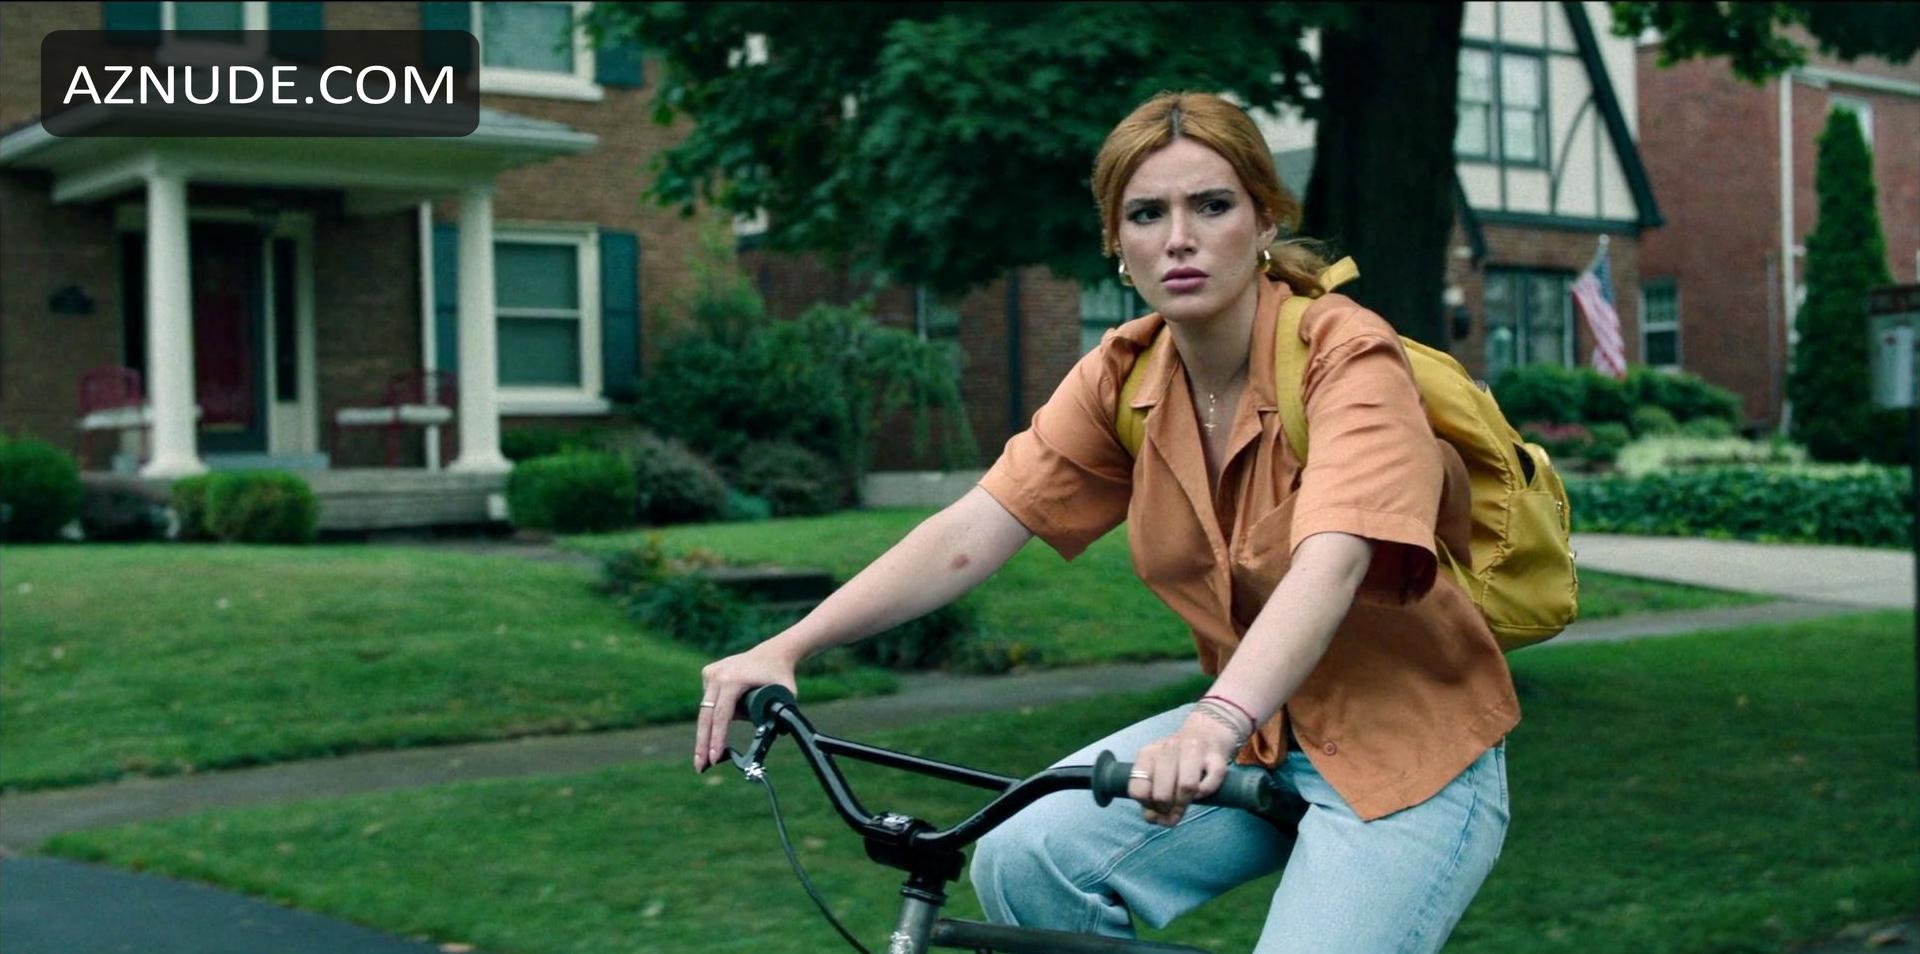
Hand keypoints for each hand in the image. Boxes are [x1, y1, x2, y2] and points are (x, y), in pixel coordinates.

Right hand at [694, 644, 798, 772]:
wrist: (775, 652)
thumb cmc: (781, 676)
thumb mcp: (785, 697)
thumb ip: (780, 717)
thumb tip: (772, 739)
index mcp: (733, 681)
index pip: (721, 716)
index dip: (717, 739)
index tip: (713, 758)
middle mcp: (717, 676)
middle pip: (706, 717)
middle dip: (702, 745)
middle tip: (699, 767)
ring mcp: (711, 673)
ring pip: (708, 710)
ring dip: (713, 729)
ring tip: (732, 729)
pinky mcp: (709, 672)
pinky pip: (710, 700)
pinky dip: (717, 711)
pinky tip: (737, 704)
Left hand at [1125, 709, 1244, 826]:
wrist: (1209, 730)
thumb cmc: (1179, 757)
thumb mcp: (1158, 770)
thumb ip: (1151, 794)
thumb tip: (1152, 819)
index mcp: (1148, 754)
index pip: (1138, 790)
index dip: (1147, 807)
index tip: (1154, 809)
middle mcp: (1169, 748)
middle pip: (1161, 793)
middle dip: (1166, 811)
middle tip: (1172, 813)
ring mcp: (1194, 750)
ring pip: (1186, 787)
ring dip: (1185, 804)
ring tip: (1185, 806)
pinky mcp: (1216, 757)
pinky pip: (1209, 784)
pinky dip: (1205, 793)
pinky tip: (1201, 792)